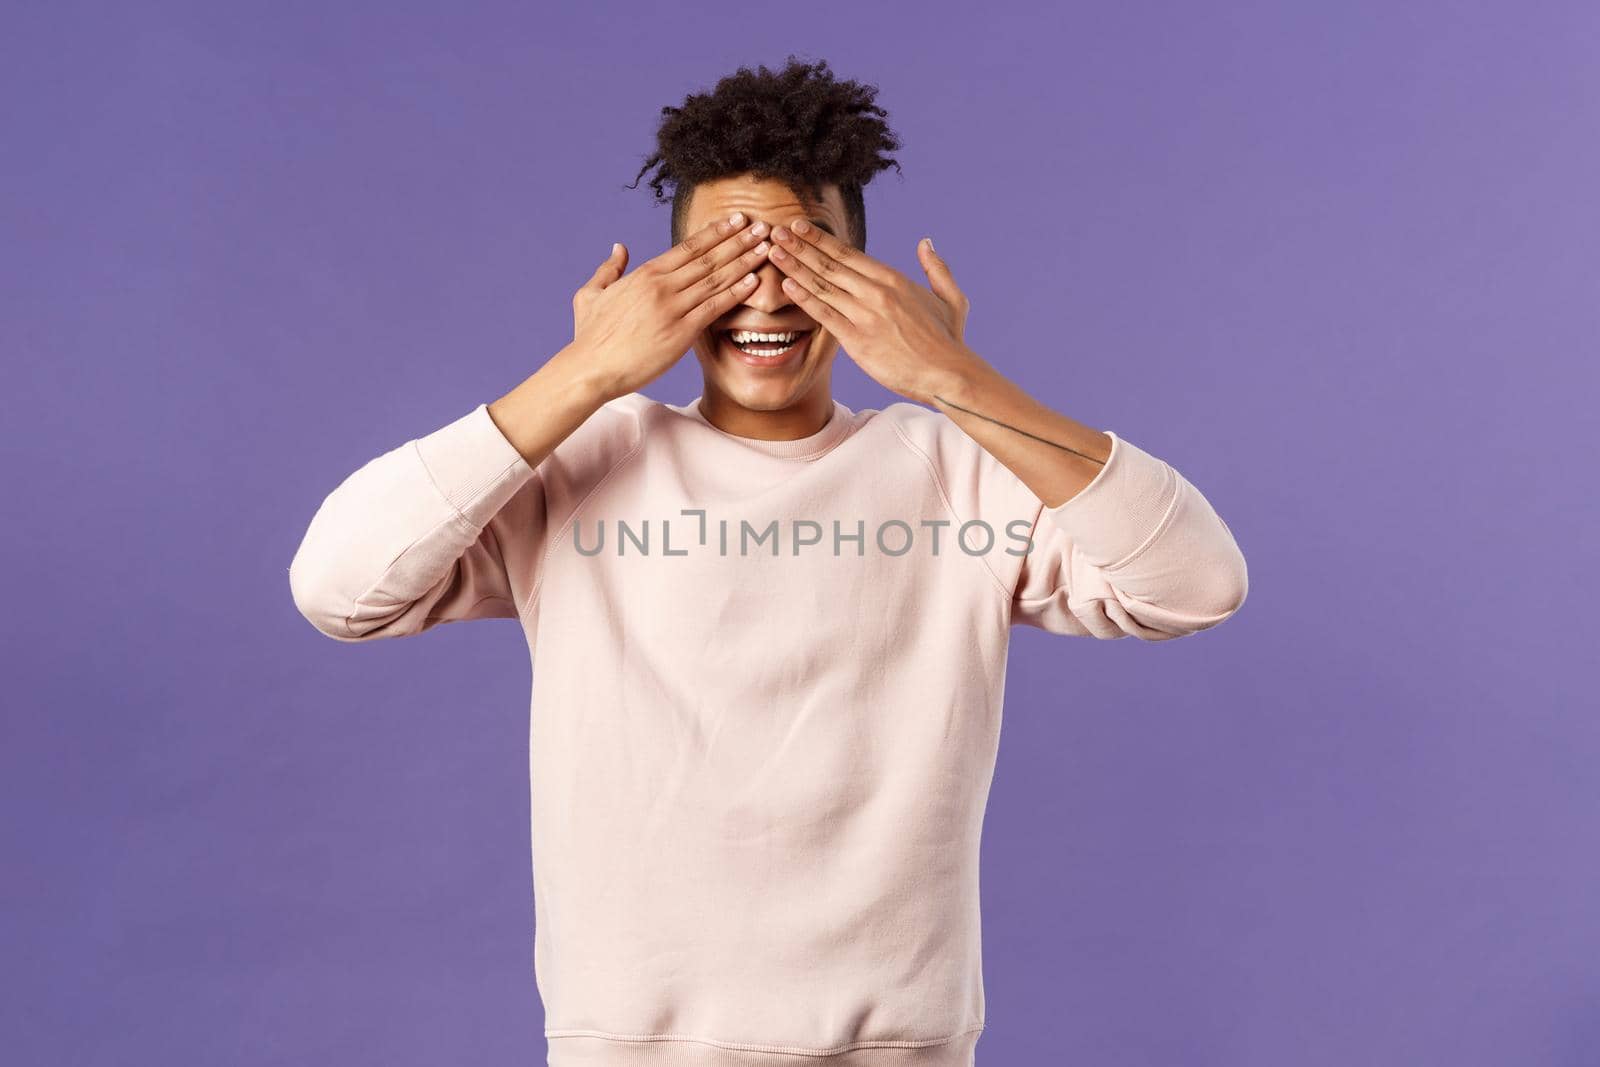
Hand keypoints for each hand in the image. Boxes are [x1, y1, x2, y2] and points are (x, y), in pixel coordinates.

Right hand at [566, 213, 772, 401]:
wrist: (591, 368)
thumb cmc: (590, 336)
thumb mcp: (591, 294)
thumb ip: (609, 268)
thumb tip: (620, 247)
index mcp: (645, 274)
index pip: (688, 247)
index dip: (715, 232)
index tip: (735, 220)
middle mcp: (662, 286)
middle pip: (708, 257)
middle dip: (738, 240)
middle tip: (761, 226)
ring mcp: (673, 308)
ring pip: (716, 279)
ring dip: (743, 261)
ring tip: (766, 247)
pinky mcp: (681, 333)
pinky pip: (714, 308)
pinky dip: (736, 292)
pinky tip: (754, 281)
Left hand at [767, 222, 980, 403]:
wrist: (947, 374)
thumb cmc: (948, 341)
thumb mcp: (950, 298)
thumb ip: (936, 269)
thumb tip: (926, 242)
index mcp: (893, 279)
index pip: (848, 254)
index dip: (820, 239)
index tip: (800, 226)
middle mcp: (876, 292)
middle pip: (829, 264)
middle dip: (800, 246)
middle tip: (777, 231)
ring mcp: (865, 315)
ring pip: (822, 286)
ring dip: (795, 267)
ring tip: (773, 252)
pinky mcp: (857, 341)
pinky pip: (825, 315)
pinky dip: (804, 299)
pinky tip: (786, 285)